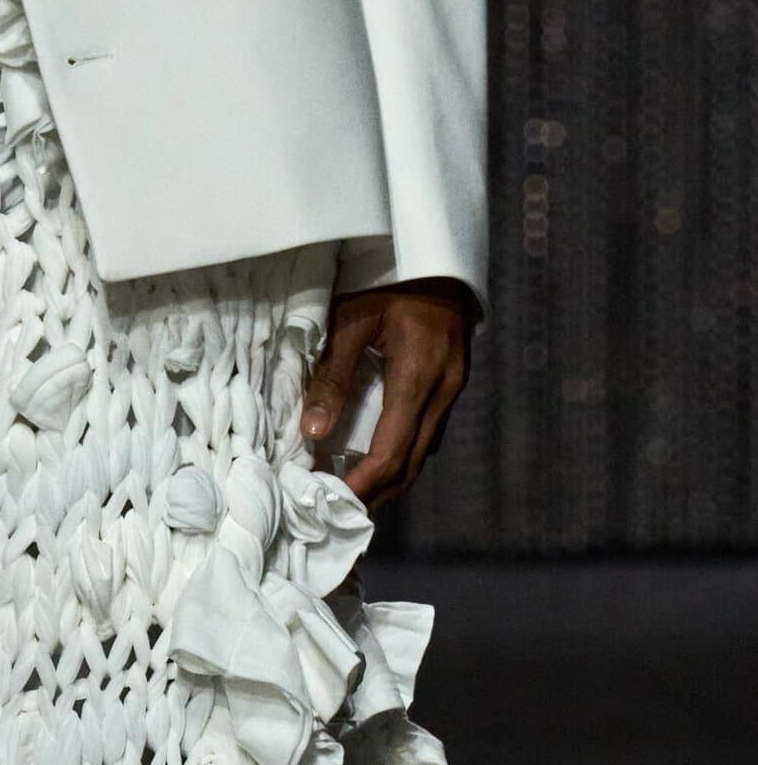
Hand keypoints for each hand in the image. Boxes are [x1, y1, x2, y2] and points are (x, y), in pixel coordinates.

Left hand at [298, 277, 477, 511]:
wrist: (438, 251)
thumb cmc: (390, 279)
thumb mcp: (352, 320)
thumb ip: (332, 376)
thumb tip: (313, 433)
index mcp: (419, 379)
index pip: (390, 454)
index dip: (363, 486)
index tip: (331, 503)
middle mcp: (443, 392)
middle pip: (410, 465)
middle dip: (375, 494)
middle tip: (336, 513)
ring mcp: (452, 389)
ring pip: (422, 454)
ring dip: (389, 479)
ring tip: (351, 495)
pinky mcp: (451, 384)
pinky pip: (427, 434)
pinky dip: (400, 455)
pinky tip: (374, 459)